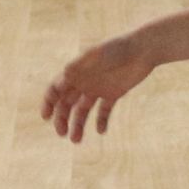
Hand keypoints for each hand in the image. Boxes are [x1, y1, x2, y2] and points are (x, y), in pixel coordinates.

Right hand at [42, 34, 156, 141]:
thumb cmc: (118, 48)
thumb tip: (62, 78)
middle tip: (62, 133)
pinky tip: (101, 131)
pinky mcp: (113, 94)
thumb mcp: (97, 55)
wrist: (143, 49)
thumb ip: (80, 65)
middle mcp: (84, 81)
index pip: (56, 89)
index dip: (48, 103)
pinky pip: (103, 111)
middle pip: (67, 104)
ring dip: (78, 125)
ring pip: (83, 111)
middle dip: (61, 119)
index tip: (46, 117)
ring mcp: (98, 88)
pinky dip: (101, 121)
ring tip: (76, 140)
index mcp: (76, 71)